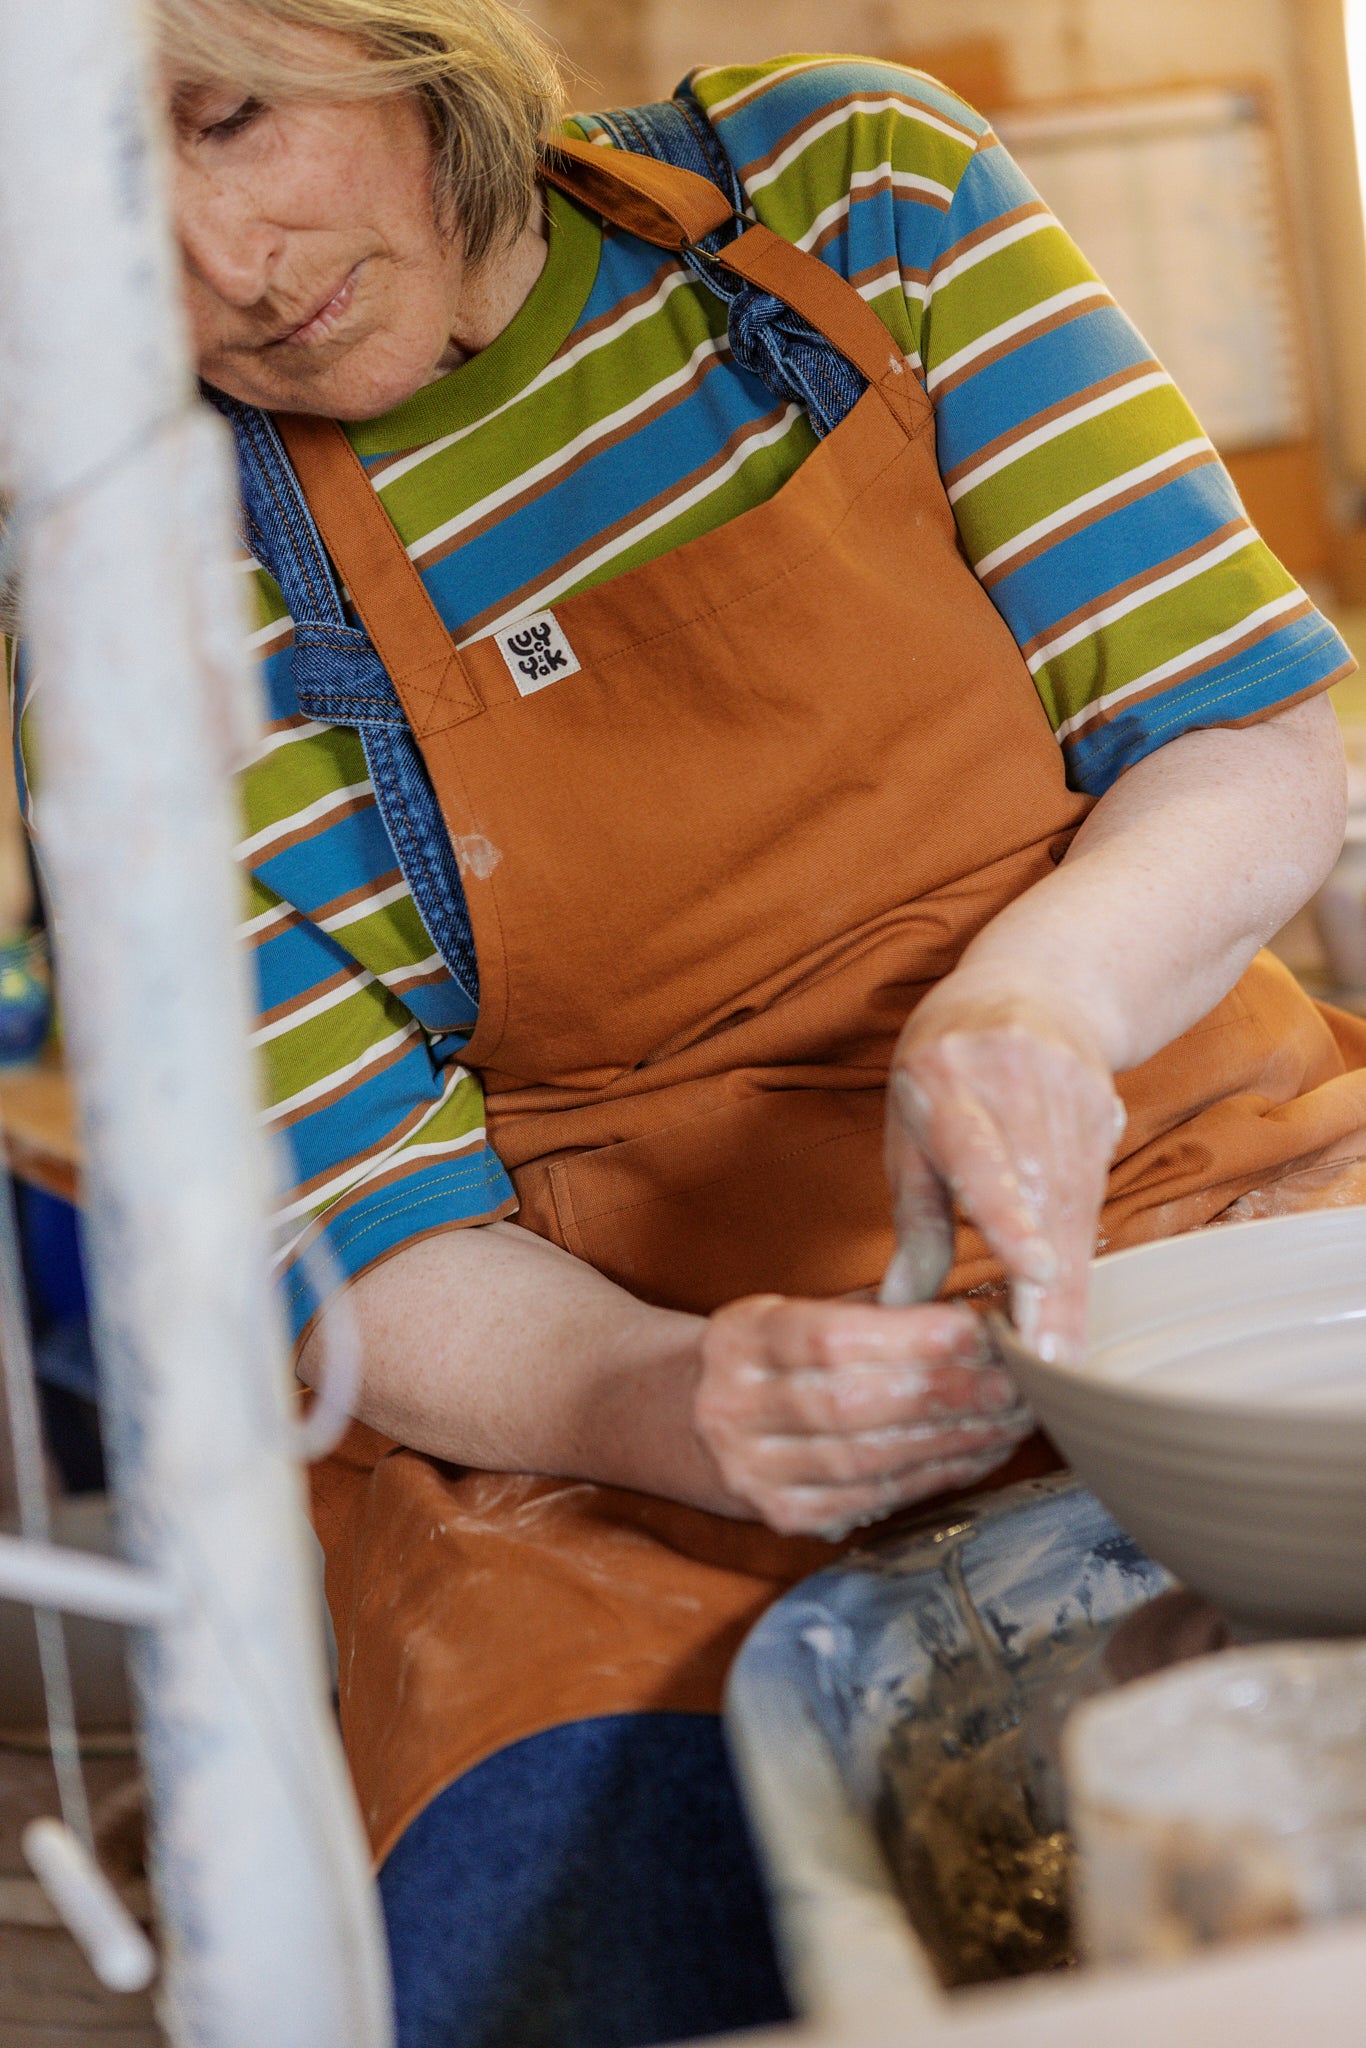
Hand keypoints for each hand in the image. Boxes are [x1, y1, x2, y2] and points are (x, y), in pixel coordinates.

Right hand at [693, 1295, 1030, 1538]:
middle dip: (947, 1392)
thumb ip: (866, 1314)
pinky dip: (933, 1477)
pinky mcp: (779, 1517)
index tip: (979, 1328)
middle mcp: (736, 1409)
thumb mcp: (784, 1312)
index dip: (911, 1337)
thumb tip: (971, 1313)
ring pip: (868, 1460)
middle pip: (854, 1405)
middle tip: (1018, 1379)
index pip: (831, 1339)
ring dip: (954, 1440)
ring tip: (1013, 1417)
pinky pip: (871, 1499)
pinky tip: (978, 1453)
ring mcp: (754, 1472)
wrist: (663, 1416)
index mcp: (740, 1340)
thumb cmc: (754, 1357)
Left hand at [882, 986, 1123, 1362]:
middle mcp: (1013, 1082)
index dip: (1011, 1214)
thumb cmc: (948, 1067)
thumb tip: (900, 1305)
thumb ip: (914, 1217)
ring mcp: (1069, 1092)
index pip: (981, 1154)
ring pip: (1074, 1202)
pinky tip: (1074, 1308)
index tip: (1036, 1270)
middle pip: (1040, 1196)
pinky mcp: (1107, 1110)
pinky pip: (1093, 1193)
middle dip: (1048, 1284)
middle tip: (1049, 1359)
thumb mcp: (911, 1125)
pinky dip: (1081, 1253)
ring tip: (1061, 1352)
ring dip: (1070, 1283)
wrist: (1038, 986)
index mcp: (946, 1081)